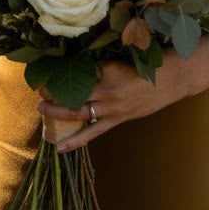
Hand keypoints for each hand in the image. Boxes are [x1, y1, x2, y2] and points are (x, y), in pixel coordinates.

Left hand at [38, 55, 188, 151]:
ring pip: (78, 113)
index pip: (75, 72)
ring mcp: (111, 108)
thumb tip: (71, 64)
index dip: (58, 72)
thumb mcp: (116, 61)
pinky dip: (75, 140)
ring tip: (40, 109)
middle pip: (71, 93)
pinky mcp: (116, 120)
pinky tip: (60, 148)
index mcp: (105, 72)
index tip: (44, 71)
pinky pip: (92, 132)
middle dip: (51, 92)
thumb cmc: (142, 67)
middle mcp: (105, 91)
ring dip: (57, 112)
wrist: (170, 80)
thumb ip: (95, 65)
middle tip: (38, 89)